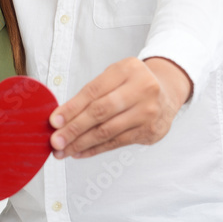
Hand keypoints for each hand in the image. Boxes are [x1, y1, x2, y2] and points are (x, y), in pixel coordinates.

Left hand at [49, 56, 192, 158]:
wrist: (167, 91)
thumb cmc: (134, 83)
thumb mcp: (116, 76)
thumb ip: (92, 93)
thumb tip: (62, 117)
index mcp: (128, 69)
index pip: (94, 91)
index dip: (72, 108)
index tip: (54, 121)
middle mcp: (142, 89)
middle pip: (100, 112)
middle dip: (74, 129)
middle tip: (56, 141)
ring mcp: (148, 111)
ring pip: (108, 131)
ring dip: (81, 143)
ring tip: (64, 150)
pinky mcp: (151, 131)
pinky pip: (117, 143)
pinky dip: (96, 149)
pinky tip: (81, 152)